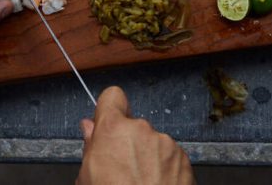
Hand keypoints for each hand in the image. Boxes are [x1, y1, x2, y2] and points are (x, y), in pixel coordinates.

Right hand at [76, 86, 193, 184]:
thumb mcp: (88, 177)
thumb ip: (90, 145)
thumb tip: (89, 128)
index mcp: (114, 129)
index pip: (112, 96)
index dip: (110, 109)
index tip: (108, 121)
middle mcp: (142, 130)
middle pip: (133, 125)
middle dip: (128, 141)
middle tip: (121, 168)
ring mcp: (166, 144)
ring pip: (152, 142)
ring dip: (148, 156)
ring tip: (140, 182)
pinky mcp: (184, 160)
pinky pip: (169, 156)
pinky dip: (164, 168)